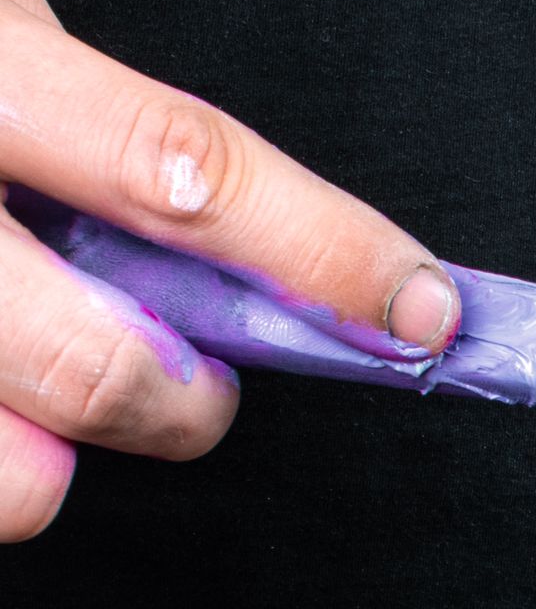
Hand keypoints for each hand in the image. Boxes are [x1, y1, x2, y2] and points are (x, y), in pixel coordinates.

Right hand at [0, 0, 457, 540]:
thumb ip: (93, 127)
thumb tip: (252, 254)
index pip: (190, 174)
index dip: (327, 254)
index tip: (421, 308)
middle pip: (98, 365)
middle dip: (184, 405)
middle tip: (196, 388)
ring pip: (10, 481)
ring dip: (62, 464)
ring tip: (48, 397)